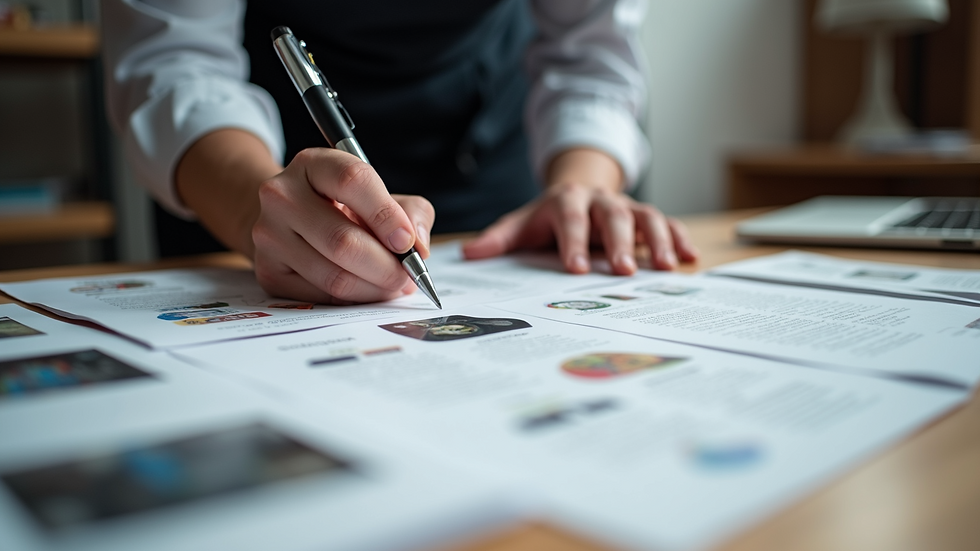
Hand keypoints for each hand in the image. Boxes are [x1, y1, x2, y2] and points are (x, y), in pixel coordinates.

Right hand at [175, 130, 433, 304]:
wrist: (291, 219)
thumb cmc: (346, 206)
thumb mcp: (381, 194)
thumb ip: (411, 213)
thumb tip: (419, 249)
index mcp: (313, 164)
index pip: (351, 181)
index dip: (386, 214)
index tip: (408, 242)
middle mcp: (282, 195)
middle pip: (341, 240)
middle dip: (385, 266)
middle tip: (409, 276)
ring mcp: (269, 234)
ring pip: (333, 275)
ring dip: (374, 288)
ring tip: (393, 284)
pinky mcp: (268, 270)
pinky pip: (321, 295)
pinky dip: (354, 298)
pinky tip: (367, 289)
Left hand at [462, 148, 697, 273]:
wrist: (577, 189)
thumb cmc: (547, 217)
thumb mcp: (521, 224)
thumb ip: (499, 240)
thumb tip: (468, 255)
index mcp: (566, 201)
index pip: (570, 220)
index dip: (574, 243)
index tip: (576, 268)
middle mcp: (600, 201)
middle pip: (613, 217)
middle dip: (621, 243)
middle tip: (625, 271)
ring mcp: (627, 207)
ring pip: (646, 217)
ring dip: (658, 241)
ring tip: (667, 267)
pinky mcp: (646, 216)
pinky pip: (667, 223)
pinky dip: (679, 238)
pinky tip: (690, 258)